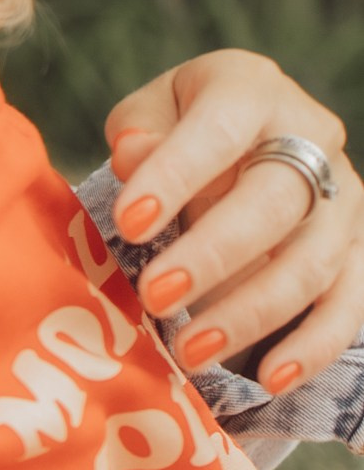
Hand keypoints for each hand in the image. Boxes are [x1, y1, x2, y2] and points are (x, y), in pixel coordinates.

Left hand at [104, 50, 363, 388]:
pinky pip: (350, 305)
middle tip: (155, 295)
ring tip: (190, 351)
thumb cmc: (186, 128)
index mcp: (252, 92)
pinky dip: (312, 347)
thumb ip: (140, 130)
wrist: (250, 141)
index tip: (129, 221)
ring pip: (311, 261)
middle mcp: (312, 139)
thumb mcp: (155, 111)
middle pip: (275, 202)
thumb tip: (133, 156)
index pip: (219, 130)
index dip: (175, 174)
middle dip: (213, 254)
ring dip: (251, 312)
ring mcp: (345, 199)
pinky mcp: (361, 251)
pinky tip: (269, 377)